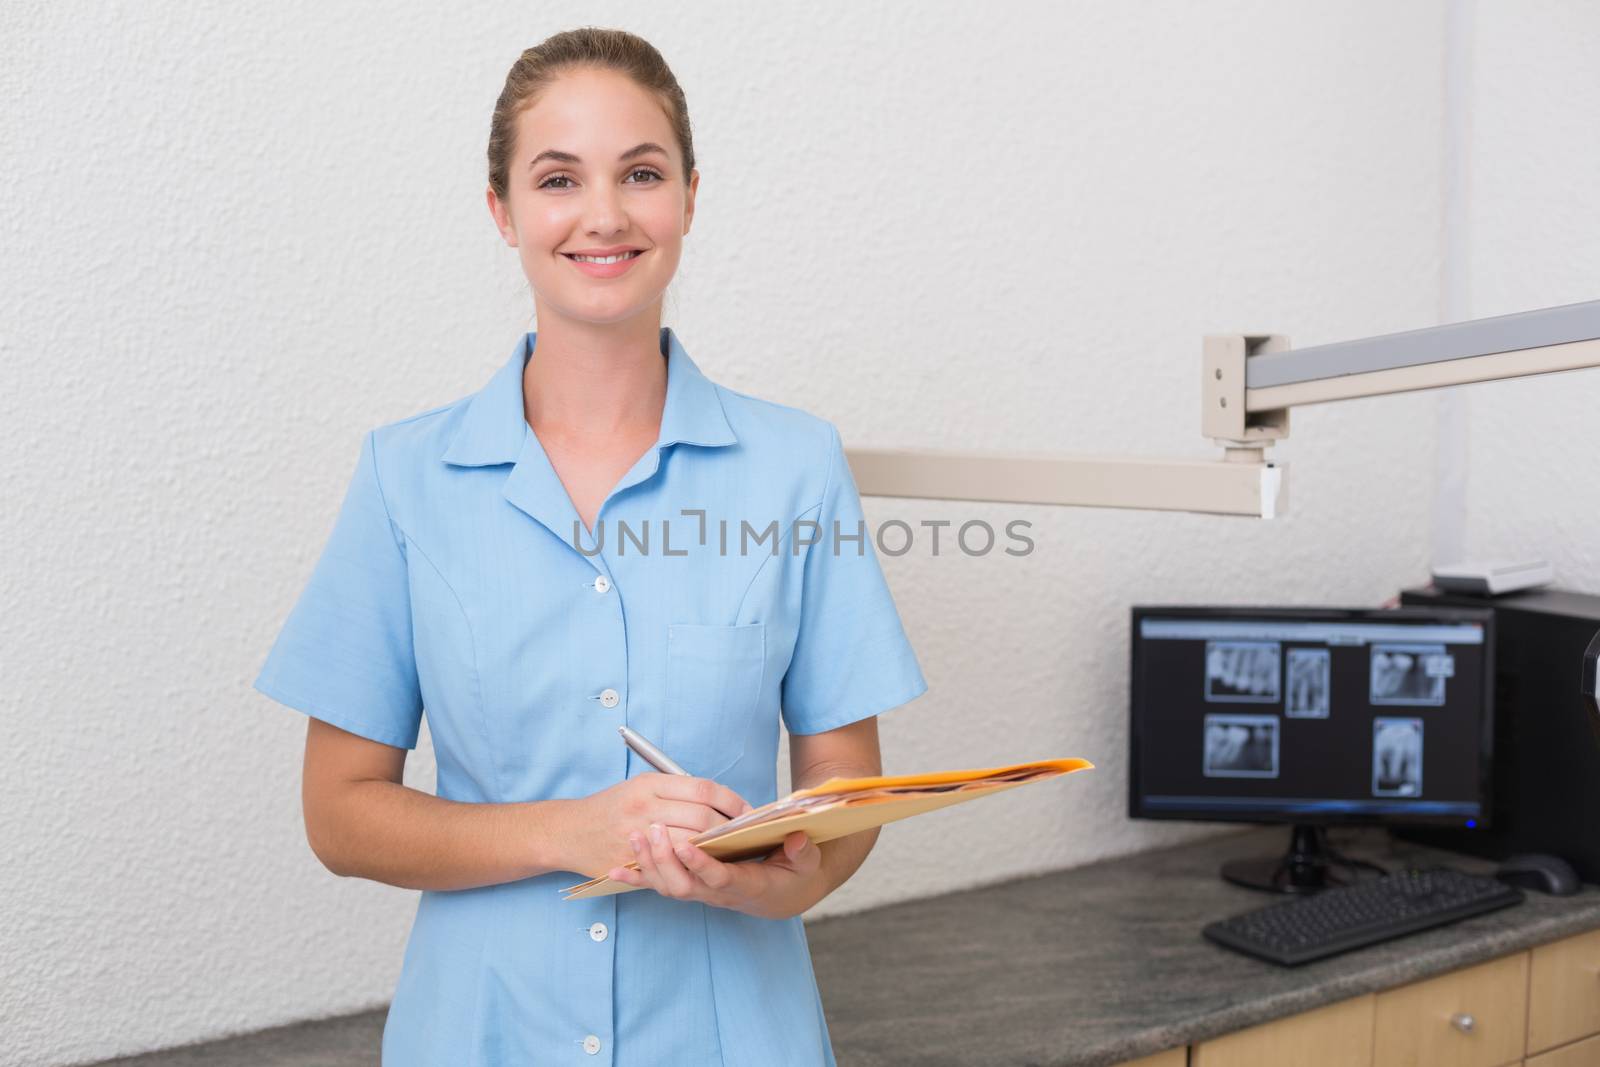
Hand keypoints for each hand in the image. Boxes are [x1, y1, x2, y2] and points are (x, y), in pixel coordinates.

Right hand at [566, 773, 752, 880]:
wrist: (570, 831)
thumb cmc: (610, 806)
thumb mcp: (640, 785)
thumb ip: (675, 789)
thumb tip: (717, 798)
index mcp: (650, 784)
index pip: (704, 789)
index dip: (731, 801)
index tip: (748, 810)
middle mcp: (644, 807)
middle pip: (702, 818)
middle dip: (729, 828)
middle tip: (746, 834)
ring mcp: (638, 836)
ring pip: (691, 844)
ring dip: (715, 849)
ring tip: (732, 851)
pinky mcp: (634, 863)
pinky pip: (672, 867)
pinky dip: (692, 867)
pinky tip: (705, 868)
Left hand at [610, 824, 823, 919]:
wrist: (781, 897)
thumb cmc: (792, 875)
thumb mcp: (806, 864)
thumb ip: (803, 852)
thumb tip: (797, 840)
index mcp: (747, 886)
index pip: (719, 879)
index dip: (700, 865)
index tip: (685, 844)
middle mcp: (718, 894)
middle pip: (683, 886)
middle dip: (664, 860)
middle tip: (651, 830)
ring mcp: (701, 892)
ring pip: (667, 886)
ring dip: (647, 864)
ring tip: (634, 836)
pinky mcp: (689, 886)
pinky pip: (659, 885)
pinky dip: (636, 878)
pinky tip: (613, 869)